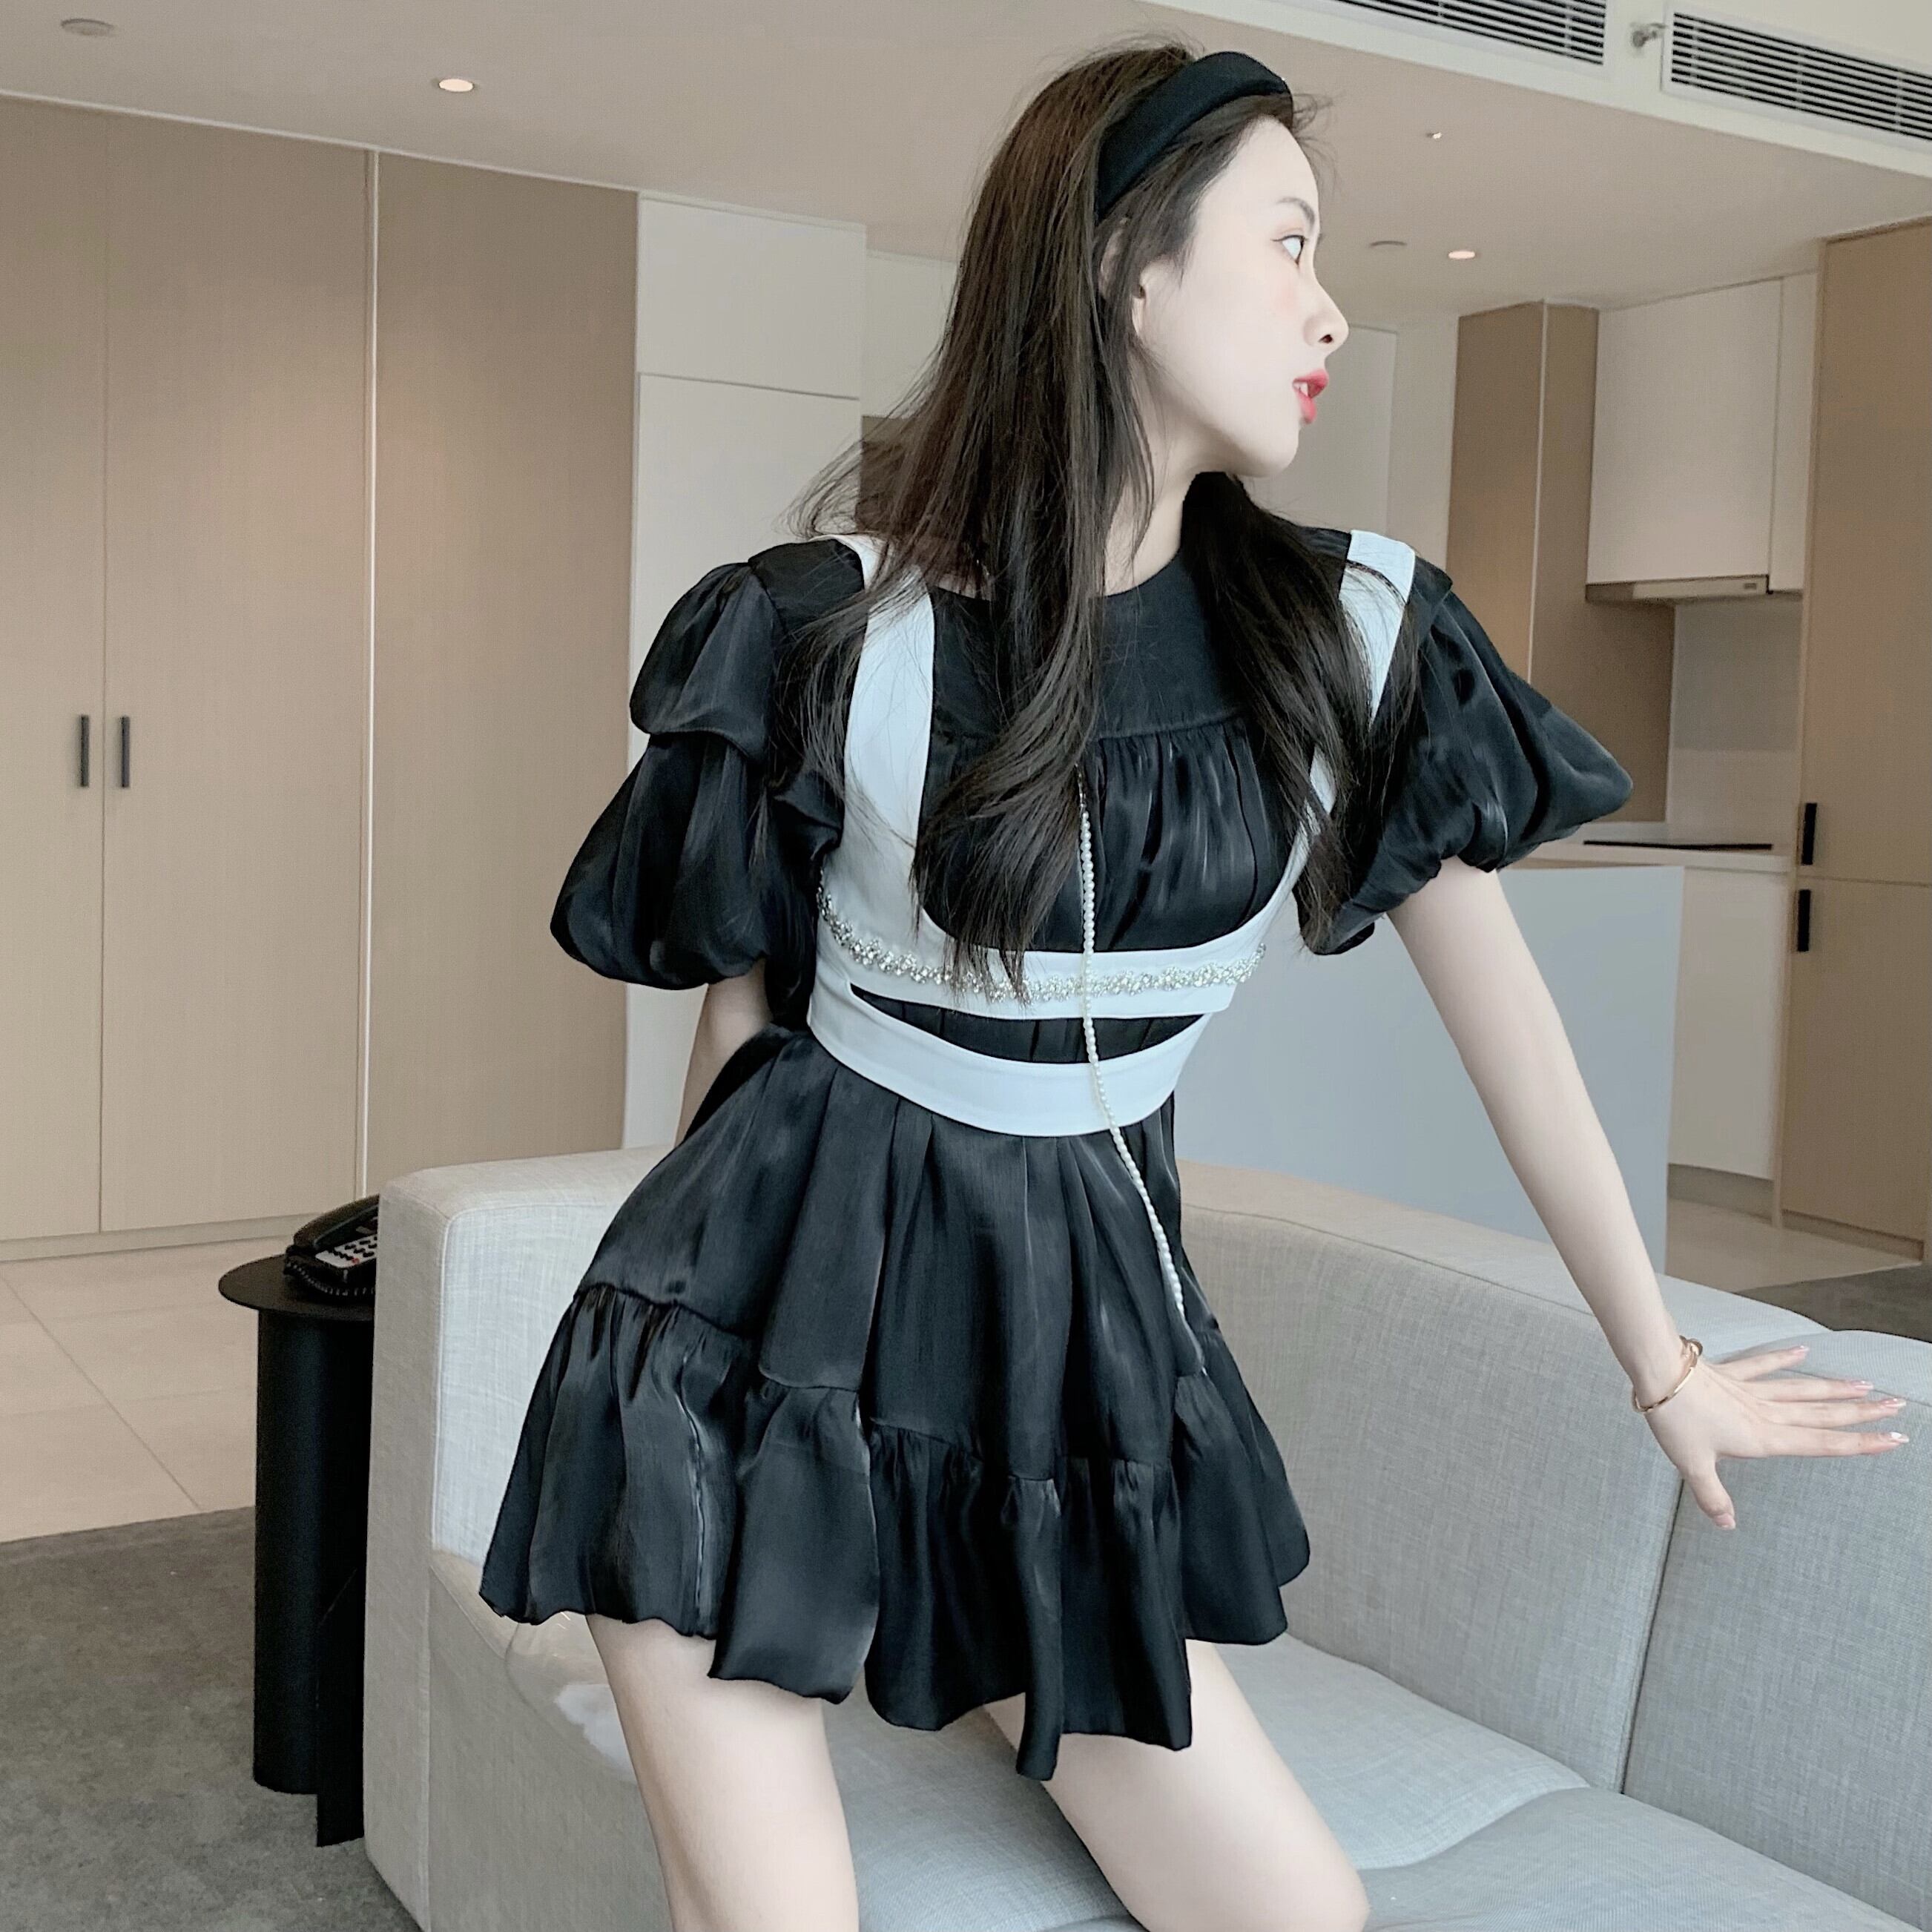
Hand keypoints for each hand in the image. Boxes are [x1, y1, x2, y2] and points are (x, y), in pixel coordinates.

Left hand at [1640, 1342, 1910, 1528]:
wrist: (1659, 1375)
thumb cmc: (1676, 1419)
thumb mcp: (1693, 1465)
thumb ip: (1712, 1497)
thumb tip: (1728, 1526)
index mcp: (1763, 1438)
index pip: (1823, 1443)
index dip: (1860, 1443)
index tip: (1893, 1438)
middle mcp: (1765, 1413)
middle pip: (1823, 1413)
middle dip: (1861, 1413)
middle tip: (1895, 1407)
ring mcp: (1751, 1390)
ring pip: (1802, 1389)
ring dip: (1835, 1387)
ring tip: (1866, 1384)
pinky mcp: (1732, 1374)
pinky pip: (1763, 1365)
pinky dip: (1783, 1359)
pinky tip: (1803, 1351)